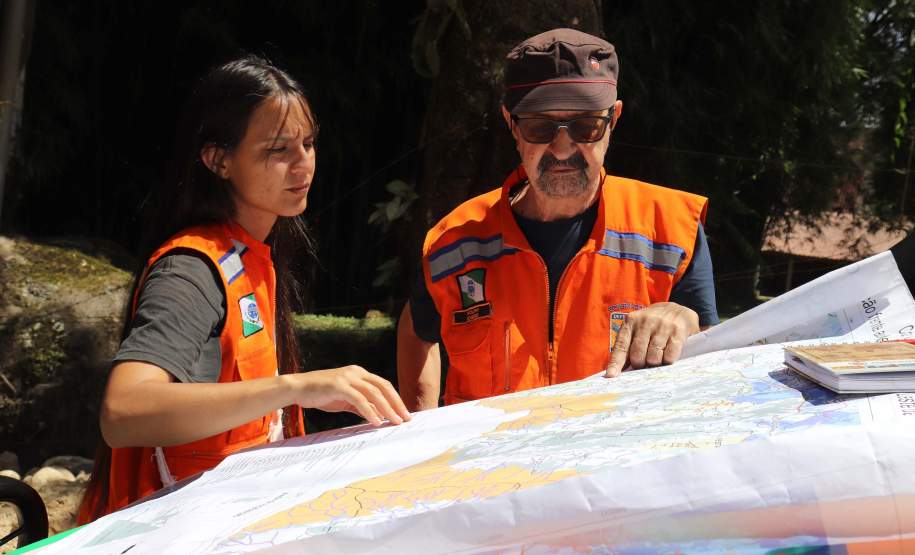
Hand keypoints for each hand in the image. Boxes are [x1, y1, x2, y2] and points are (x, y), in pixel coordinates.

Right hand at [288, 366, 411, 425]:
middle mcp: (356, 372)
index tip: (404, 413)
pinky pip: (359, 399)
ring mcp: (347, 377)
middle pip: (384, 387)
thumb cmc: (320, 394)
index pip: (384, 384)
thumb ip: (361, 405)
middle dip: (397, 404)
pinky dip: (370, 411)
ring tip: (394, 422)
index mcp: (359, 373)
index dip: (396, 399)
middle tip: (406, 419)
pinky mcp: (339, 386)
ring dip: (387, 409)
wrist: (297, 388)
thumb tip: (378, 416)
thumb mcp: (344, 399)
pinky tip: (376, 421)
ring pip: (374, 393)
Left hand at [604, 302, 698, 377]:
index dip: (616, 363)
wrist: (678, 311)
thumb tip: (615, 372)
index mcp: (631, 322)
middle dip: (640, 364)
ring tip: (656, 358)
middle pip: (637, 355)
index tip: (611, 376)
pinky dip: (667, 361)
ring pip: (653, 358)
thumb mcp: (636, 330)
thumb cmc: (652, 325)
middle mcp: (645, 322)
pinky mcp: (677, 332)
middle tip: (644, 362)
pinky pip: (669, 357)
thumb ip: (626, 348)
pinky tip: (667, 355)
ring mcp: (662, 326)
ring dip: (654, 363)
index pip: (621, 346)